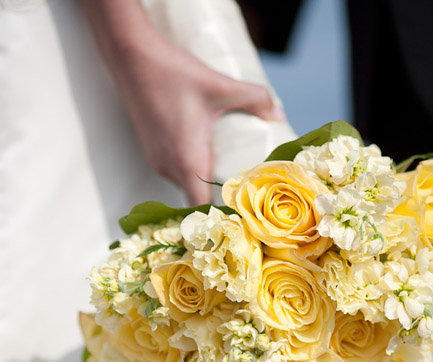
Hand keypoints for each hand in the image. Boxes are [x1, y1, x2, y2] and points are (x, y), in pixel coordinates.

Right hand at [80, 0, 285, 205]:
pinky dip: (194, 170)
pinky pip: (177, 172)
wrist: (130, 54)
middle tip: (248, 191)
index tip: (243, 212)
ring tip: (233, 173)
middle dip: (221, 198)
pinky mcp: (153, 150)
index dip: (222, 214)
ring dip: (207, 183)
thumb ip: (254, 98)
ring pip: (187, 185)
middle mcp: (168, 167)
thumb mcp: (220, 86)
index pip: (202, 208)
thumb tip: (279, 115)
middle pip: (198, 198)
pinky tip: (211, 155)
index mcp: (185, 161)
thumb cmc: (172, 72)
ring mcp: (158, 160)